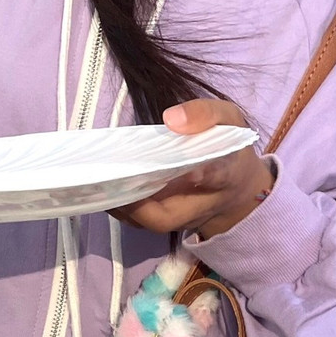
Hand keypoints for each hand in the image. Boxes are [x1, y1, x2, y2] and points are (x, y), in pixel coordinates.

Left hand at [112, 99, 273, 238]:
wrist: (240, 190)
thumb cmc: (230, 149)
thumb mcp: (229, 120)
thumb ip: (206, 114)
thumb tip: (171, 118)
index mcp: (224, 173)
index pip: (215, 176)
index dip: (203, 174)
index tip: (191, 168)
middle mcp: (199, 203)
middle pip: (165, 218)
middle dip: (135, 205)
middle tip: (109, 178)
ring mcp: (179, 217)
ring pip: (146, 222)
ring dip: (120, 206)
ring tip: (96, 181)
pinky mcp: (165, 219)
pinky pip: (140, 219)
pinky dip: (120, 205)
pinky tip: (100, 184)